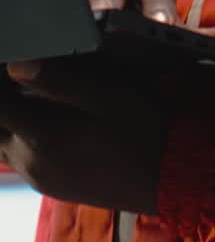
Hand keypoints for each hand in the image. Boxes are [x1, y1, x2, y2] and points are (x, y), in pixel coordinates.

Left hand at [0, 58, 169, 212]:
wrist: (171, 178)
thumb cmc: (145, 128)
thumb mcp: (110, 93)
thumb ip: (61, 80)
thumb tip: (16, 64)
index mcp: (42, 134)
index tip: (8, 55)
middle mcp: (32, 160)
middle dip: (2, 98)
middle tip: (16, 73)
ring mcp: (40, 177)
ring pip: (3, 143)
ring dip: (8, 117)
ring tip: (29, 91)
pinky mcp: (52, 185)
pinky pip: (20, 157)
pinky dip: (21, 133)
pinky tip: (47, 116)